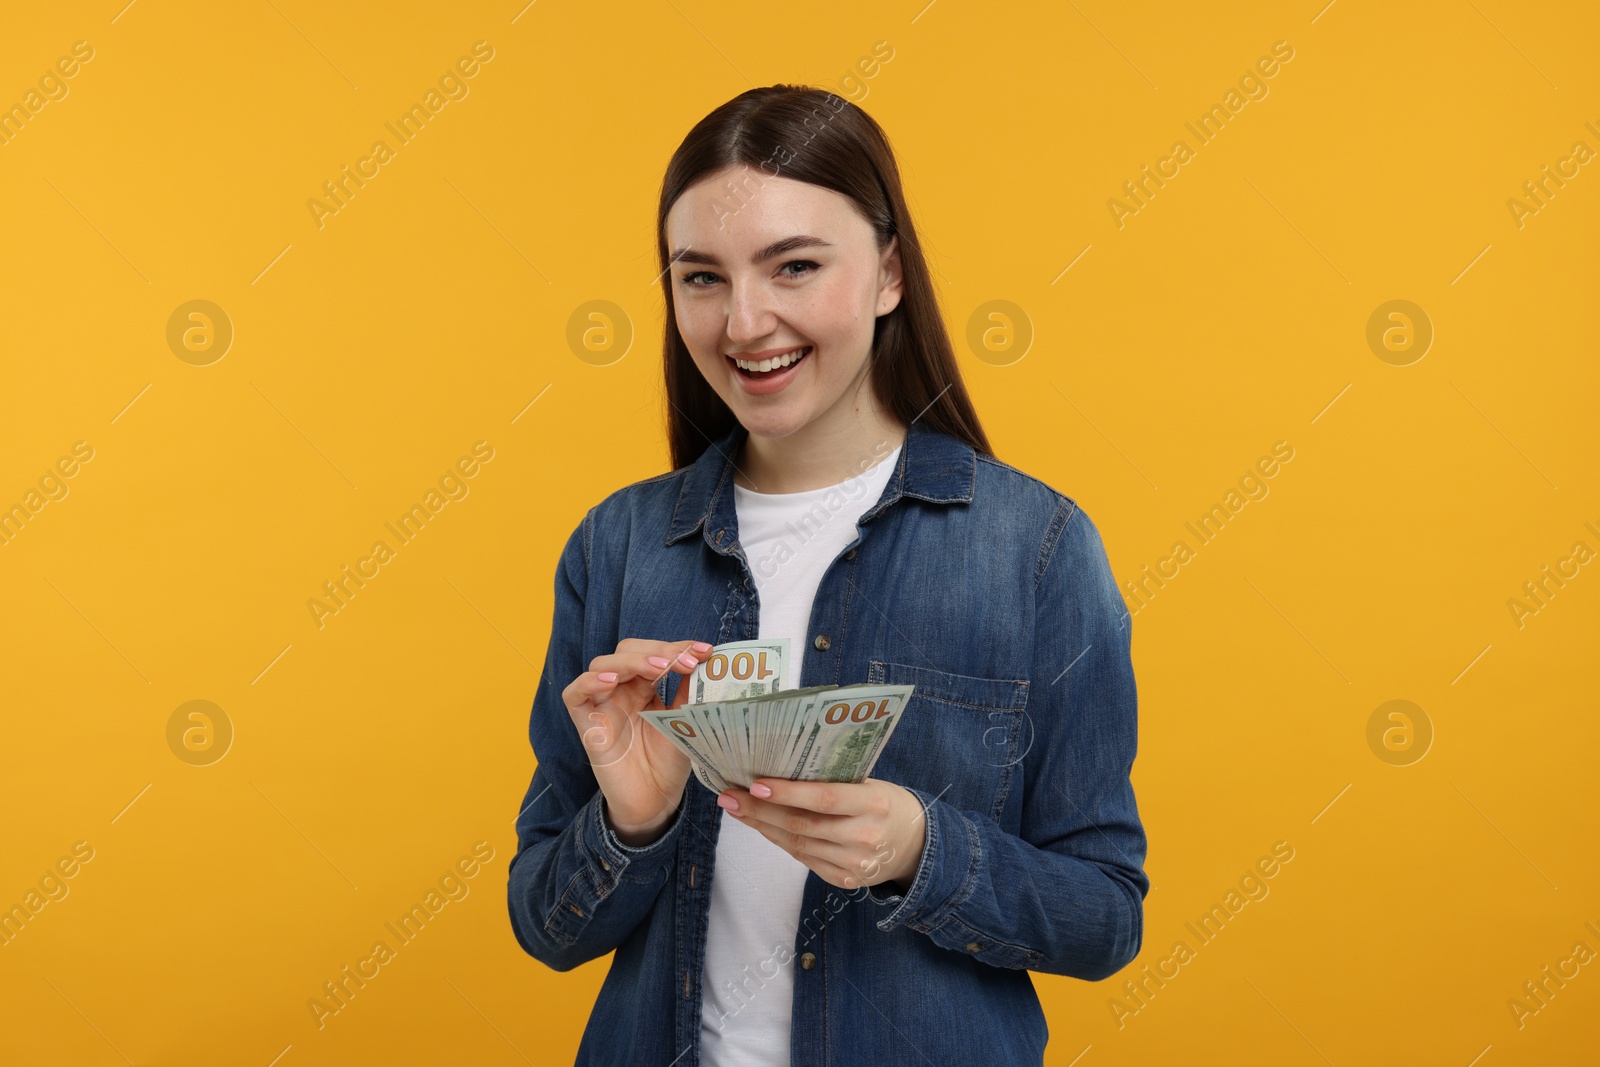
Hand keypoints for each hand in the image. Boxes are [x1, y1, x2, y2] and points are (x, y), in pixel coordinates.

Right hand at [562, 638, 709, 845]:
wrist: (653, 801)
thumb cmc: (667, 762)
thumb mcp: (685, 721)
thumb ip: (689, 691)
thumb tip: (708, 660)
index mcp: (644, 686)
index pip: (654, 652)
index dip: (677, 647)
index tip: (705, 650)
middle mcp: (621, 690)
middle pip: (627, 650)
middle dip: (658, 649)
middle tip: (686, 660)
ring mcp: (602, 704)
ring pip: (603, 664)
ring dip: (632, 660)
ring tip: (661, 667)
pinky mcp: (586, 724)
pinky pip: (574, 693)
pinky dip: (589, 681)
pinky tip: (613, 681)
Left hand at [716, 777, 927, 892]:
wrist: (915, 845)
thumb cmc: (885, 803)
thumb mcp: (870, 785)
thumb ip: (834, 782)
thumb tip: (782, 769)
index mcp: (873, 805)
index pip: (824, 799)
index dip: (788, 793)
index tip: (755, 783)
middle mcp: (863, 838)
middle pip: (802, 825)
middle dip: (760, 810)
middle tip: (730, 796)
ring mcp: (854, 864)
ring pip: (797, 844)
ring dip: (762, 826)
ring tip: (737, 809)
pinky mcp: (844, 880)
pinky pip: (803, 859)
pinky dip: (779, 841)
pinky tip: (761, 826)